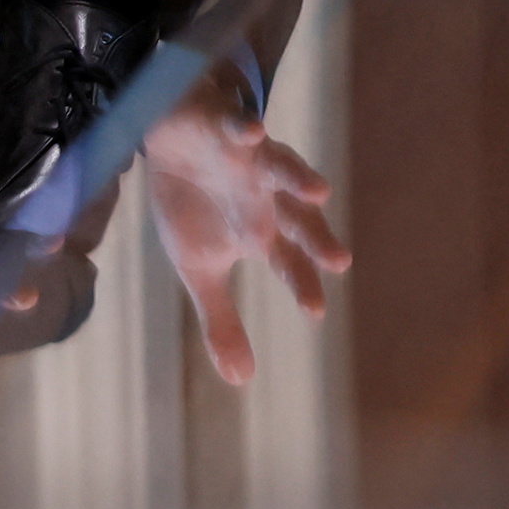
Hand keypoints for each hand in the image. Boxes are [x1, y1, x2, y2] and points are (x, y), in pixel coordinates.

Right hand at [136, 92, 349, 385]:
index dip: (303, 282)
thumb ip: (223, 321)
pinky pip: (237, 126)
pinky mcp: (226, 127)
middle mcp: (266, 196)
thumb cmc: (194, 204)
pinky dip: (245, 130)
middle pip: (299, 217)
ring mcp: (250, 160)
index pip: (290, 260)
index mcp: (262, 230)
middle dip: (317, 237)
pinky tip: (252, 135)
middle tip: (338, 261)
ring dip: (298, 178)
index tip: (316, 312)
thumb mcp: (201, 269)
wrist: (170, 141)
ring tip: (318, 192)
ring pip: (281, 167)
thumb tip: (240, 382)